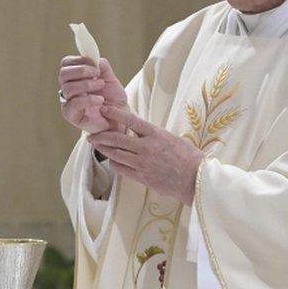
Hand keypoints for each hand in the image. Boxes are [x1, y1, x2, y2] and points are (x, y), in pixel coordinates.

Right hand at [59, 56, 128, 133]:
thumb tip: (95, 59)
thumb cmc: (113, 99)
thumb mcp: (111, 79)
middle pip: (63, 74)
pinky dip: (88, 100)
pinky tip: (100, 100)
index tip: (94, 64)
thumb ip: (103, 68)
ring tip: (101, 86)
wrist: (120, 119)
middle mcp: (68, 88)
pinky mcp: (71, 115)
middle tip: (96, 74)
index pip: (66, 64)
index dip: (79, 60)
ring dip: (86, 84)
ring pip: (67, 88)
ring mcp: (68, 102)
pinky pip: (72, 104)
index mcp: (75, 77)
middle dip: (81, 71)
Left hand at [87, 106, 204, 205]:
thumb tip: (139, 131)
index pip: (130, 120)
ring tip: (97, 145)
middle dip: (101, 136)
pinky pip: (122, 169)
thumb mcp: (172, 138)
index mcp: (156, 134)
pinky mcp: (142, 177)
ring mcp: (143, 163)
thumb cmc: (188, 157)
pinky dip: (114, 163)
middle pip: (117, 139)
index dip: (114, 114)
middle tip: (91, 135)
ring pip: (116, 154)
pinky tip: (112, 160)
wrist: (196, 179)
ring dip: (104, 149)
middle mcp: (147, 147)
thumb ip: (154, 135)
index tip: (104, 109)